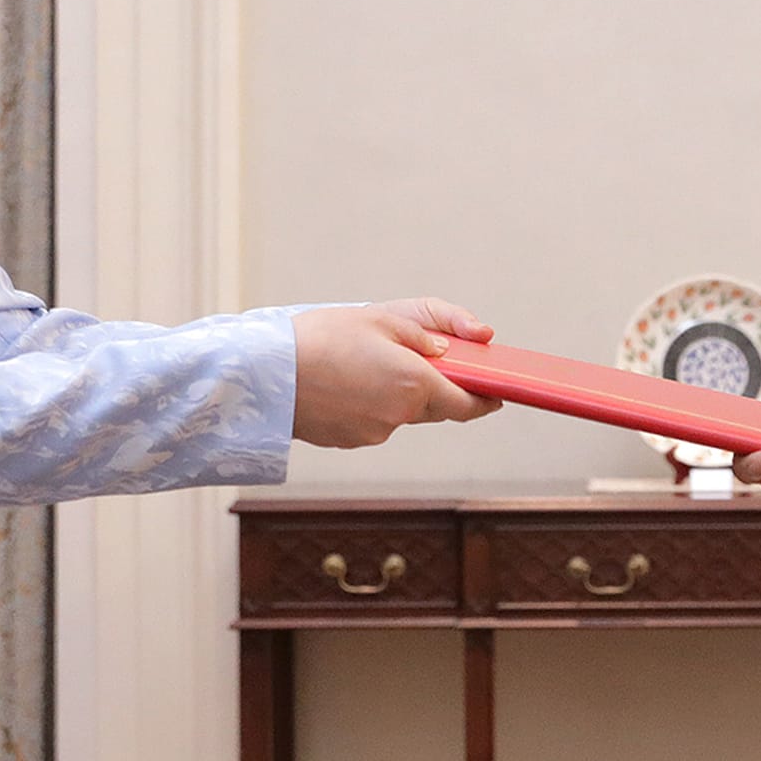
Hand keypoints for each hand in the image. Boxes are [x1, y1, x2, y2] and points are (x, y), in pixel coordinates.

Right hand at [292, 299, 500, 447]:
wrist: (264, 375)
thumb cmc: (321, 338)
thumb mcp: (379, 319)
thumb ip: (423, 337)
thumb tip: (448, 354)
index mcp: (416, 383)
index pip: (467, 404)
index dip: (485, 400)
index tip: (495, 395)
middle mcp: (401, 415)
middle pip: (435, 408)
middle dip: (435, 389)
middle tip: (424, 365)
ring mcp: (375, 432)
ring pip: (400, 414)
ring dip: (395, 394)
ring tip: (362, 365)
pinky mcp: (350, 441)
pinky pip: (373, 421)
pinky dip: (368, 404)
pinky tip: (343, 384)